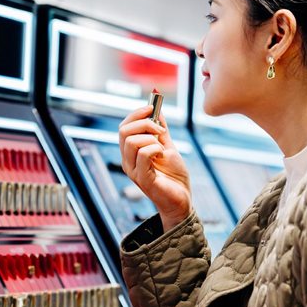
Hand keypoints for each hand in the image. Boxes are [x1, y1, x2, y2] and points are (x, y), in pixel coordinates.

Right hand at [119, 105, 190, 231]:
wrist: (182, 199)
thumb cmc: (174, 175)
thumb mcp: (168, 146)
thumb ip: (161, 129)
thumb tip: (157, 108)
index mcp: (131, 152)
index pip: (123, 126)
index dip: (136, 114)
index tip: (153, 108)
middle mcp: (127, 161)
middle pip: (123, 131)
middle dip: (144, 122)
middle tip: (161, 129)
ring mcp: (133, 171)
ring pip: (131, 141)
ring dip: (151, 138)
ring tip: (162, 147)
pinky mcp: (142, 179)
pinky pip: (143, 154)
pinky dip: (155, 148)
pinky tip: (163, 155)